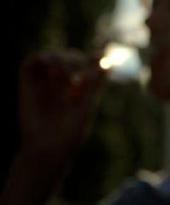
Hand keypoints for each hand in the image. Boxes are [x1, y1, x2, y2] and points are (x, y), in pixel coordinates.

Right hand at [18, 49, 105, 169]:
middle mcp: (61, 83)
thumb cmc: (70, 133)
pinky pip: (31, 61)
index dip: (94, 56)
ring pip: (51, 55)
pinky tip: (53, 72)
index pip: (87, 63)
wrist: (47, 149)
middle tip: (78, 79)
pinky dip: (42, 58)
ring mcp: (44, 83)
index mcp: (79, 87)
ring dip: (60, 58)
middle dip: (76, 60)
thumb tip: (108, 64)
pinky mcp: (27, 84)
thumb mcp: (86, 106)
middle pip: (69, 56)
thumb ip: (94, 85)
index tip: (102, 55)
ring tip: (65, 77)